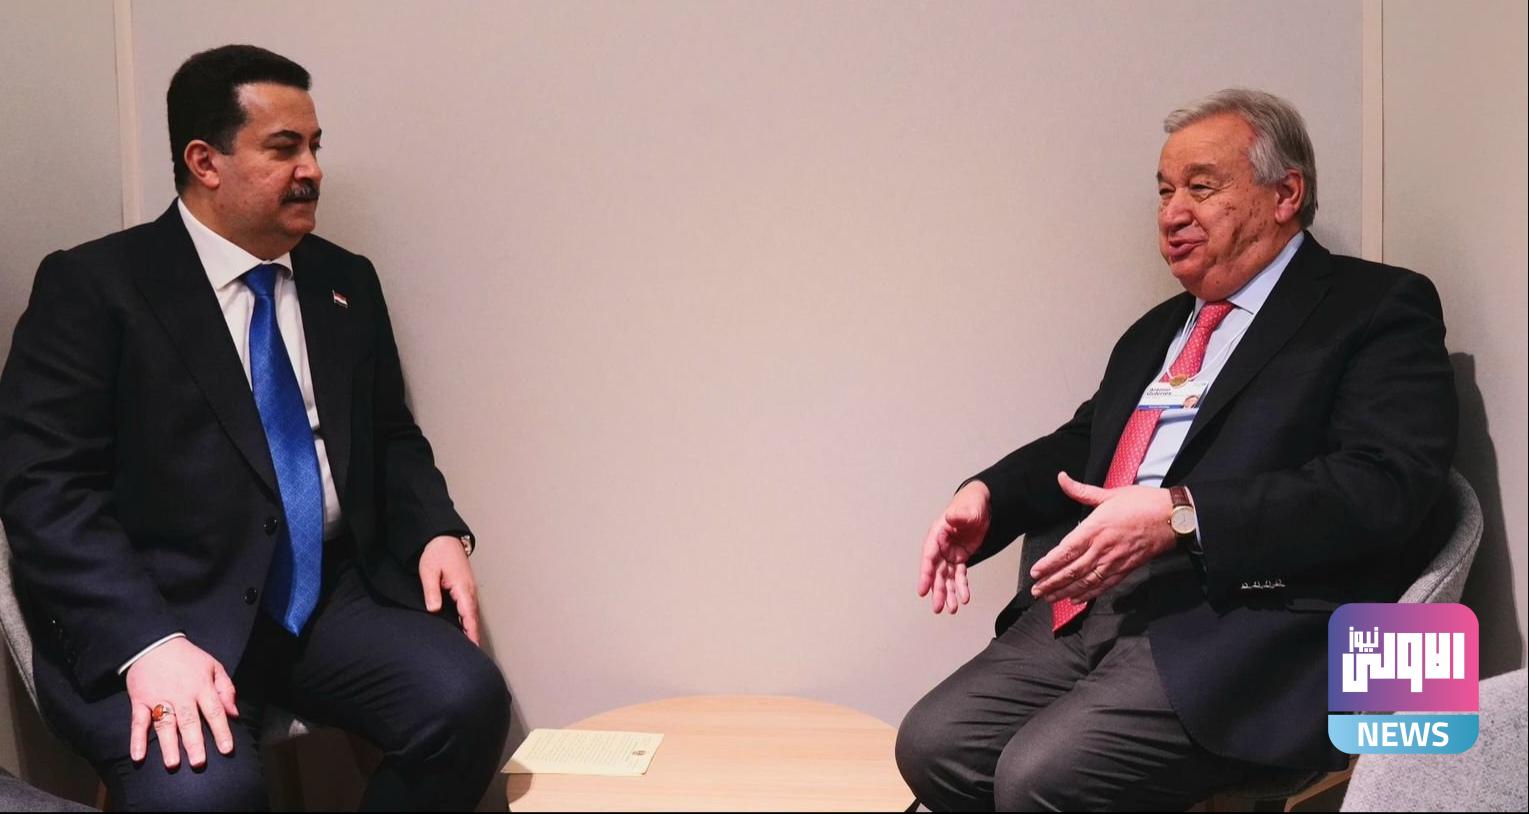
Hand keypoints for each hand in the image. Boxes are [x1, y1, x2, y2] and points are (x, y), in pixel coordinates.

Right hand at [125, 638, 238, 769]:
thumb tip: (234, 714)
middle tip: (199, 763)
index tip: (227, 749)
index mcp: (201, 686)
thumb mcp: (214, 666)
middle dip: (194, 743)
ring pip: (165, 724)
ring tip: (172, 764)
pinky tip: (138, 756)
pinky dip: (137, 739)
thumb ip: (226, 689)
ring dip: (168, 744)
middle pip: (189, 721)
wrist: (154, 643)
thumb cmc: (188, 658)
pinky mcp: (140, 700)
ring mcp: (159, 698)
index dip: (221, 731)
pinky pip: (138, 722)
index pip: (214, 711)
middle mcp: (181, 694)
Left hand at [419, 535, 480, 645]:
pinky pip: (469, 608)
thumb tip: (434, 610)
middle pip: (473, 618)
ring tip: (470, 646)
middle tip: (473, 655)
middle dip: (474, 635)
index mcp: (462, 587)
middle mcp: (469, 590)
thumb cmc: (436, 553)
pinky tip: (465, 628)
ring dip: (472, 628)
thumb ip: (431, 591)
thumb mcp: (428, 571)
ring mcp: (469, 588)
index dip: (470, 633)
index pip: (468, 615)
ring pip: (472, 613)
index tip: (473, 647)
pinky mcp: (465, 588)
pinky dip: (469, 620)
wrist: (443, 537)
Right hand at [916, 481, 991, 613]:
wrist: (982, 505)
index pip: (929, 557)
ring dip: (949, 594)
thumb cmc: (971, 504)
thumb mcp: (967, 508)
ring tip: (951, 609)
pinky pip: (960, 575)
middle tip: (938, 607)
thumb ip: (959, 515)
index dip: (925, 574)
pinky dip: (961, 587)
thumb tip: (951, 518)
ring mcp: (950, 553)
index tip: (922, 590)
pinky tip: (963, 599)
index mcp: (938, 533)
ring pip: (947, 578)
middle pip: (937, 572)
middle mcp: (941, 546)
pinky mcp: (960, 557)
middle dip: (937, 590)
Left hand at [1030, 472, 1176, 604]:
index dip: (1050, 563)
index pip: (1067, 550)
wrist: (1173, 518)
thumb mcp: (1110, 493)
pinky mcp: (1126, 569)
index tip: (1036, 571)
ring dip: (1065, 591)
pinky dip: (1089, 594)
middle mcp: (1103, 547)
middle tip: (1035, 591)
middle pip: (1073, 570)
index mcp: (1096, 527)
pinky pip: (1104, 585)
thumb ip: (1082, 490)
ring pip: (1086, 581)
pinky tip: (1076, 599)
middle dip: (1052, 582)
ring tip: (1049, 597)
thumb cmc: (1142, 503)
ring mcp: (1115, 561)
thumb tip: (1062, 477)